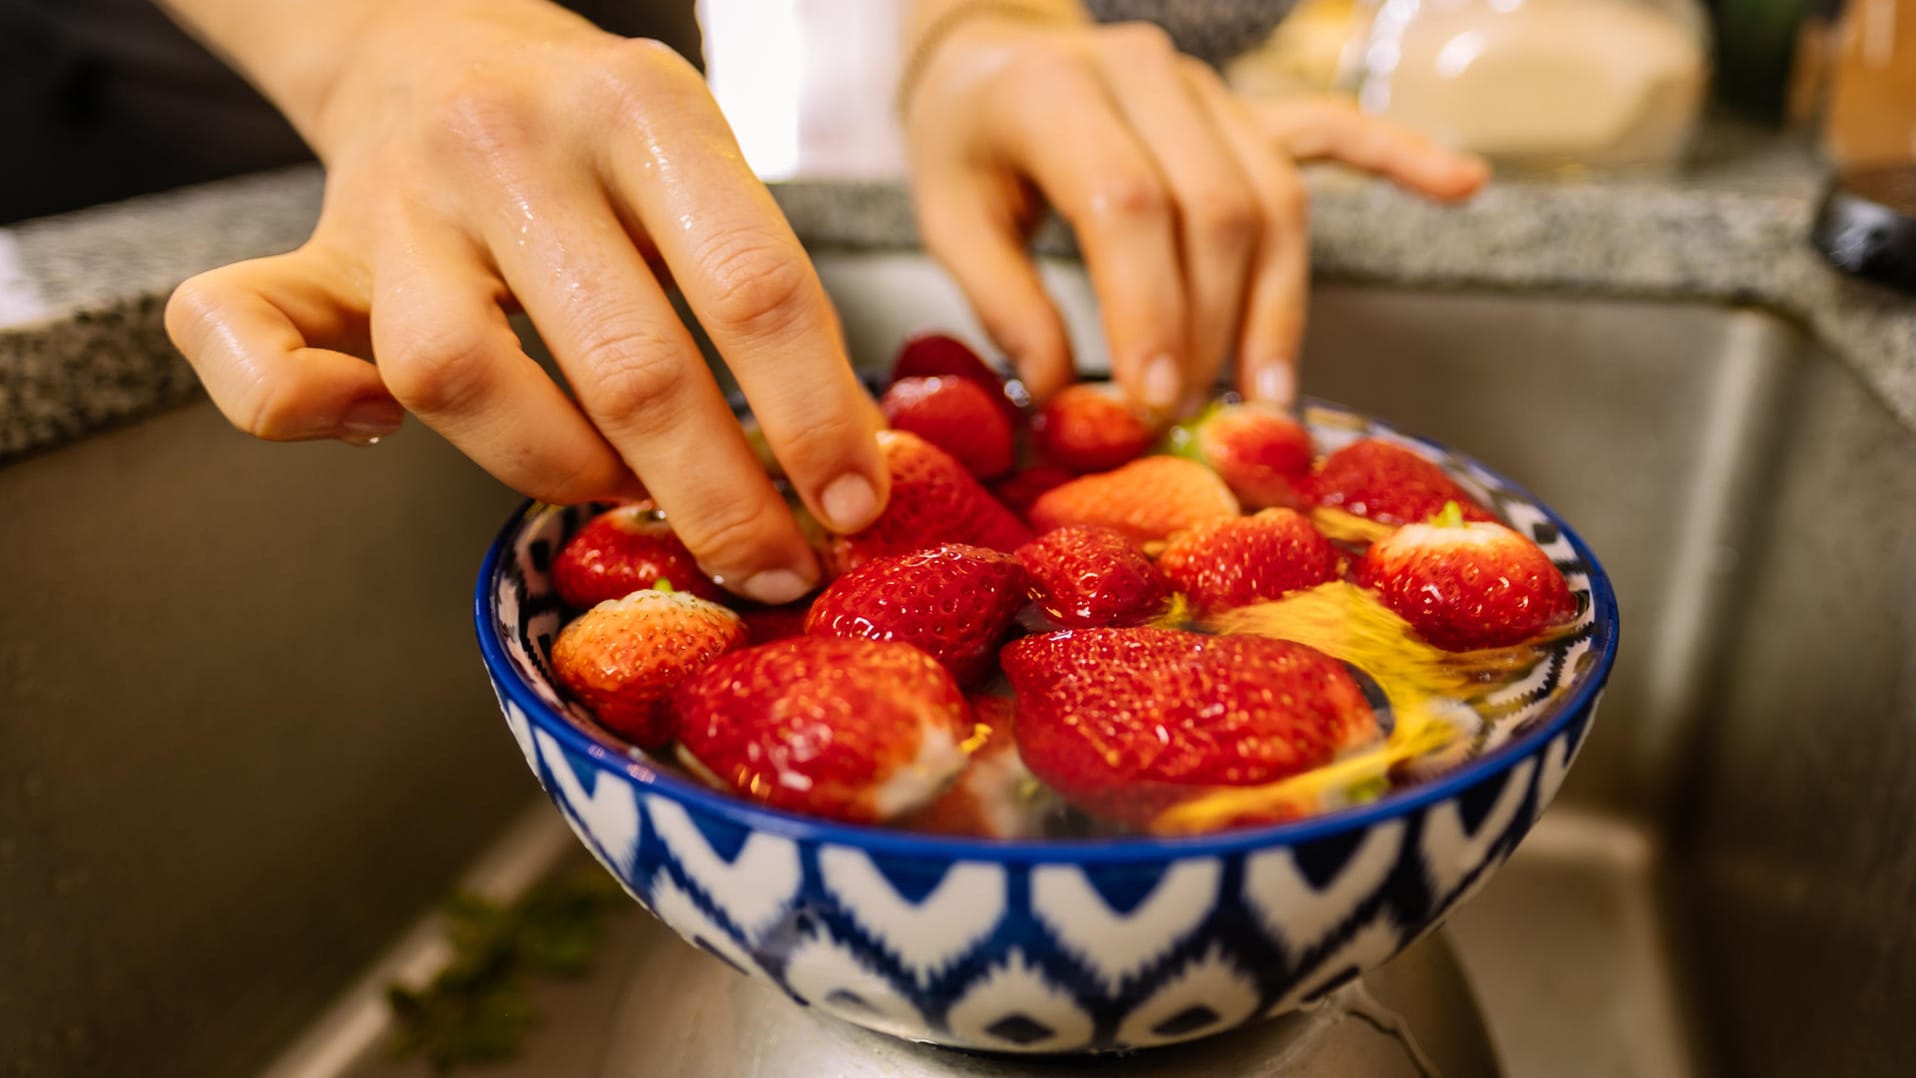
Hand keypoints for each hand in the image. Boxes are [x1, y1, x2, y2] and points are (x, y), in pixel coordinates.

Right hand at [162, 0, 884, 603]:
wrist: (436, 44)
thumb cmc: (594, 142)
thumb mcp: (698, 162)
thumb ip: (751, 285)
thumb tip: (826, 464)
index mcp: (640, 110)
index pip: (752, 286)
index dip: (812, 419)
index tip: (852, 507)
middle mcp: (514, 145)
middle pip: (628, 365)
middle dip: (718, 499)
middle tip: (770, 569)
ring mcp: (400, 198)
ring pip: (463, 378)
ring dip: (561, 473)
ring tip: (622, 492)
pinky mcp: (307, 251)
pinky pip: (247, 339)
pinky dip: (298, 409)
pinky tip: (366, 428)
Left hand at [902, 14, 1487, 412]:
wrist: (994, 55)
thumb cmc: (969, 143)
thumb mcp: (948, 215)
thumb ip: (1002, 300)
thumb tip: (1059, 391)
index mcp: (1058, 92)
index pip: (1129, 204)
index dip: (1150, 308)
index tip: (1151, 401)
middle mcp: (1147, 74)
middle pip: (1216, 209)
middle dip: (1211, 326)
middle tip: (1190, 415)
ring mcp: (1206, 88)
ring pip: (1275, 196)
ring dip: (1278, 303)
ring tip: (1270, 391)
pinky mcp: (1244, 106)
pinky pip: (1329, 130)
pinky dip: (1396, 156)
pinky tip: (1459, 185)